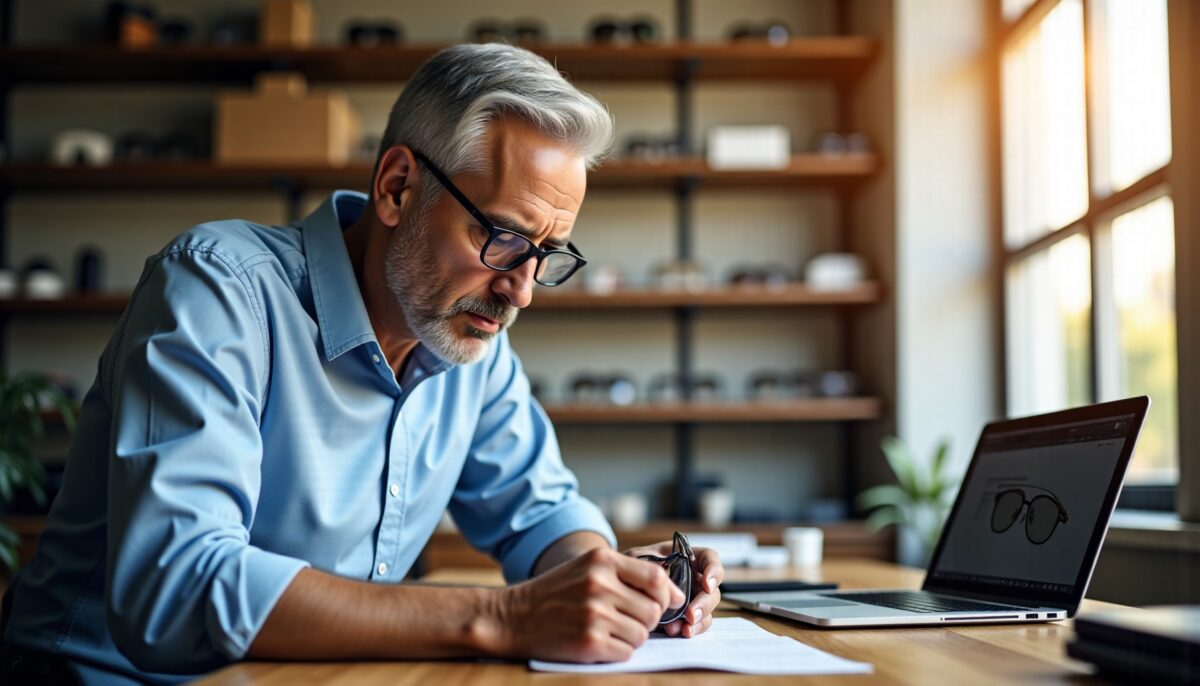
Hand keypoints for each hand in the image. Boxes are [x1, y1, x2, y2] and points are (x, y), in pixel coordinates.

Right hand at [496, 547, 684, 662]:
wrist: (512, 616)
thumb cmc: (555, 592)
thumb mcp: (587, 567)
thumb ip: (627, 573)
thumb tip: (672, 593)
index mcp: (602, 560)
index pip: (656, 577)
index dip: (667, 594)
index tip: (665, 603)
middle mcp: (599, 584)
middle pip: (653, 610)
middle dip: (647, 619)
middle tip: (627, 620)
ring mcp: (594, 614)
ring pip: (642, 633)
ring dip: (631, 637)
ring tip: (609, 630)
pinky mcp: (589, 642)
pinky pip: (626, 652)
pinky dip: (618, 651)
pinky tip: (599, 643)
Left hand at [623, 541, 723, 638]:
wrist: (619, 582)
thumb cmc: (631, 564)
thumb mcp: (639, 558)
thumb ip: (655, 566)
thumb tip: (672, 587)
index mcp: (687, 557)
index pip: (710, 559)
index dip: (713, 571)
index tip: (707, 584)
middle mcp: (693, 577)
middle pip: (712, 590)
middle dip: (704, 604)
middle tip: (690, 615)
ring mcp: (691, 598)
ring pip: (707, 610)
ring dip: (699, 620)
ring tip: (684, 629)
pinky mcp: (684, 616)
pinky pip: (696, 624)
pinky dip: (690, 629)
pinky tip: (677, 631)